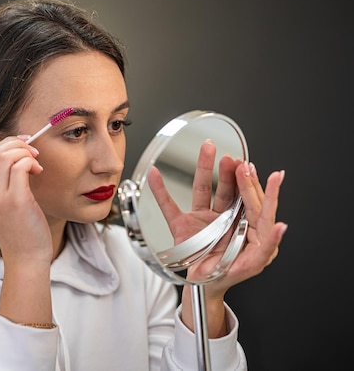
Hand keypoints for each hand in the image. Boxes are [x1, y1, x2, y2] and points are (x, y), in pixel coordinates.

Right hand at [0, 136, 52, 264]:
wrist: (25, 257)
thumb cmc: (20, 230)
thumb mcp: (2, 205)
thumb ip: (2, 183)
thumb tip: (17, 154)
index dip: (8, 145)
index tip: (24, 146)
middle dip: (18, 144)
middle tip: (33, 152)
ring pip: (7, 155)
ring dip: (26, 153)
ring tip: (36, 164)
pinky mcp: (15, 200)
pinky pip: (20, 166)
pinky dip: (31, 162)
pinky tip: (38, 171)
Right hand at [148, 140, 286, 295]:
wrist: (201, 287)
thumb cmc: (227, 275)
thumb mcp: (252, 265)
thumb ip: (269, 246)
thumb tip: (282, 226)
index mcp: (243, 226)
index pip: (253, 203)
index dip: (259, 187)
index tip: (266, 171)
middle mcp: (225, 219)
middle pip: (230, 191)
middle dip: (232, 173)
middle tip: (234, 159)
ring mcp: (203, 220)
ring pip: (203, 190)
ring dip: (204, 168)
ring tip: (208, 149)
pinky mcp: (183, 225)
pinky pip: (169, 206)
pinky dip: (160, 190)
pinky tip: (155, 175)